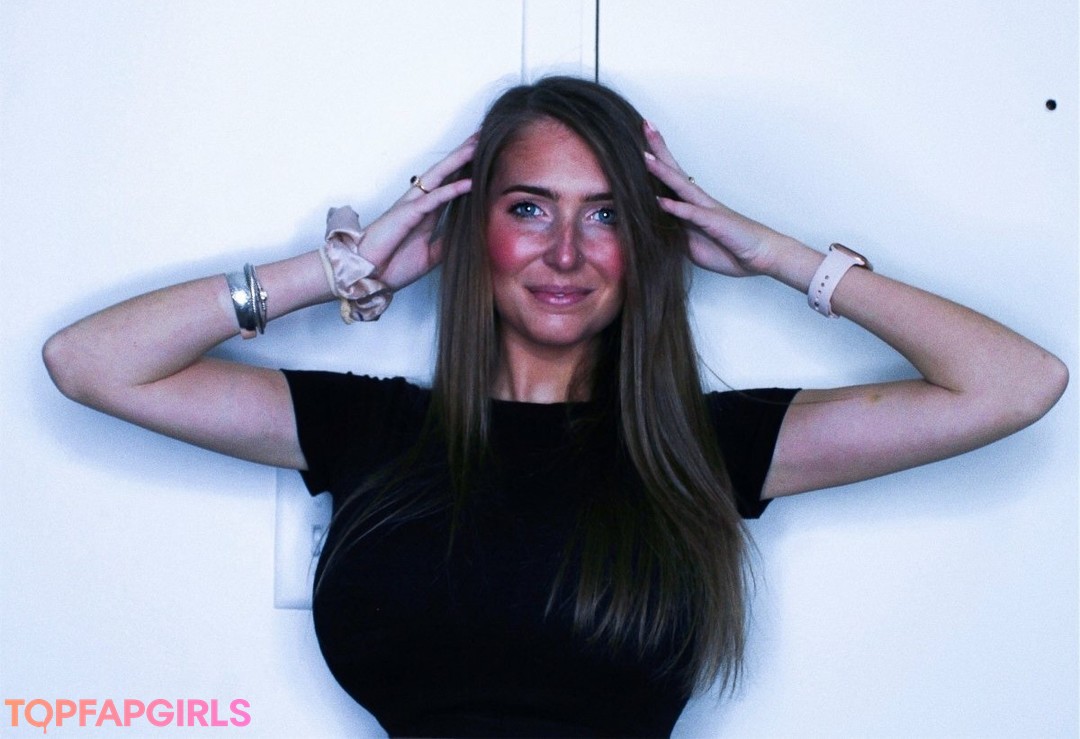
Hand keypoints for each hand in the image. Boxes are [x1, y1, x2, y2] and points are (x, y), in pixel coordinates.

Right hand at [357, 134, 475, 288]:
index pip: (449, 186)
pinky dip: (451, 190)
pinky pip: (433, 199)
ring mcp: (412, 206)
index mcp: (425, 214)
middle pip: (444, 173)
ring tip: (476, 146)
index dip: (464, 171)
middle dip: (462, 155)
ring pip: (438, 177)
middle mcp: (419, 204)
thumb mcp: (429, 257)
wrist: (369, 276)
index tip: (484, 157)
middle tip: (482, 137)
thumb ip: (445, 244)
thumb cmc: (391, 265)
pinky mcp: (407, 215)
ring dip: (458, 161)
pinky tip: (469, 183)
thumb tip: (467, 239)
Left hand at [643, 121, 780, 276]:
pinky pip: (692, 214)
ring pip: (681, 186)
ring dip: (663, 171)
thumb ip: (676, 234)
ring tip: (645, 157)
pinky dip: (676, 208)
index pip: (671, 178)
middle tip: (645, 125)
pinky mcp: (714, 223)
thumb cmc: (730, 247)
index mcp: (694, 205)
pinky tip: (660, 201)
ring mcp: (707, 210)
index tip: (641, 143)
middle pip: (675, 170)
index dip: (656, 161)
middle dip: (659, 148)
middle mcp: (699, 201)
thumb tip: (655, 230)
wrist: (763, 254)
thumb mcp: (693, 245)